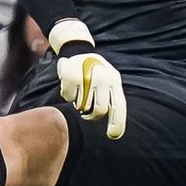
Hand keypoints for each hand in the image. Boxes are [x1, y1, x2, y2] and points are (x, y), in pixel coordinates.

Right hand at [49, 19, 126, 138]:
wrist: (78, 50)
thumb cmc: (94, 72)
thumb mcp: (107, 81)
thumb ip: (110, 99)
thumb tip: (115, 130)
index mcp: (115, 80)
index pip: (118, 105)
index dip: (117, 123)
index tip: (113, 135)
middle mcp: (103, 77)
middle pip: (99, 110)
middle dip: (92, 116)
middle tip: (87, 113)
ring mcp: (86, 75)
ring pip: (82, 105)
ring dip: (79, 104)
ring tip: (80, 94)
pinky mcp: (70, 73)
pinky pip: (68, 97)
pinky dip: (67, 95)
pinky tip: (70, 87)